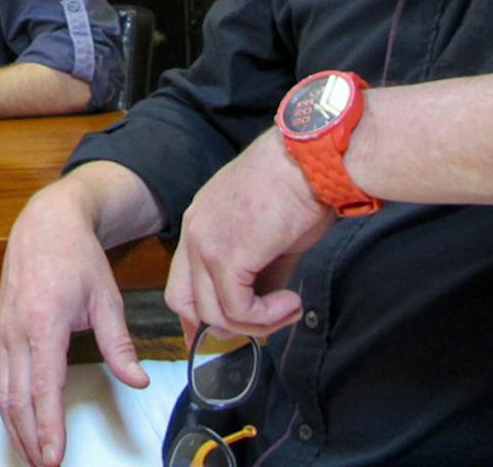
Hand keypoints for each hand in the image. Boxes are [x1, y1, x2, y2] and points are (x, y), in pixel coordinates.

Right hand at [0, 181, 148, 466]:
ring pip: (3, 393)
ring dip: (16, 429)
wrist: (45, 224)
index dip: (49, 426)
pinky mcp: (0, 332)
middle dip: (30, 438)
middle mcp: (16, 331)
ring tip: (33, 457)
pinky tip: (20, 425)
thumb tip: (137, 380)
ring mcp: (3, 332)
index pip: (44, 387)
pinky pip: (0, 378)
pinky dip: (9, 408)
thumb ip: (120, 344)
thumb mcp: (107, 298)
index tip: (55, 456)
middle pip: (17, 398)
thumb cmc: (77, 257)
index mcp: (44, 322)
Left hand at [164, 130, 331, 341]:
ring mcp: (206, 244)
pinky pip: (238, 309)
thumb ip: (261, 274)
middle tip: (263, 327)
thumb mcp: (272, 237)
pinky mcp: (227, 256)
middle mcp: (194, 233)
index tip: (229, 331)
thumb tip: (266, 310)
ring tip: (289, 309)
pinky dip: (267, 317)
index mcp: (200, 223)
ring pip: (213, 314)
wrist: (311, 162)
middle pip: (182, 303)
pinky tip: (291, 302)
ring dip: (256, 323)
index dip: (200, 314)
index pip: (180, 282)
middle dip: (221, 327)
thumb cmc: (300, 188)